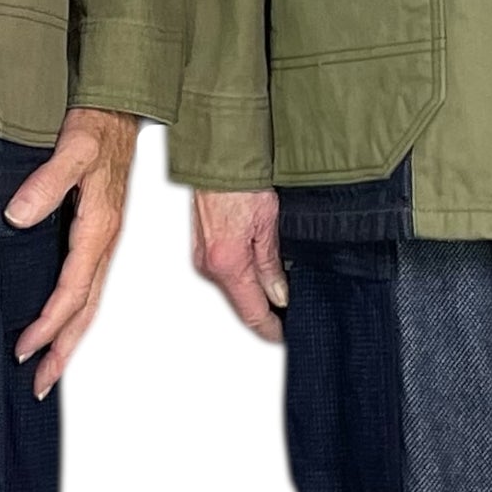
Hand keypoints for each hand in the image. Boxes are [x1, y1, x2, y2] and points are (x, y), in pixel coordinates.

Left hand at [4, 107, 138, 398]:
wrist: (121, 102)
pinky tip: (60, 314)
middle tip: (41, 383)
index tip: (25, 349)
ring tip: (50, 365)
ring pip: (90, 298)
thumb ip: (48, 182)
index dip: (49, 324)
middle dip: (65, 349)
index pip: (73, 290)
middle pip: (88, 308)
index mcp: (101, 227)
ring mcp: (105, 235)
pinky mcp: (100, 227)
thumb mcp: (74, 145)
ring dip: (71, 334)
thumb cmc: (101, 121)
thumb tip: (18, 217)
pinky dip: (75, 307)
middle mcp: (106, 238)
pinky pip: (89, 280)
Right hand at [192, 188, 285, 342]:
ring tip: (279, 281)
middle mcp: (209, 265)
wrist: (215, 157)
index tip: (286, 334)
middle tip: (290, 306)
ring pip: (233, 287)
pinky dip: (242, 274)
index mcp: (228, 264)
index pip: (252, 314)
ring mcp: (202, 256)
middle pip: (241, 302)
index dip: (272, 329)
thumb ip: (271, 265)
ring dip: (254, 289)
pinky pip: (224, 271)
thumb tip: (279, 295)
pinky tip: (259, 264)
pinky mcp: (200, 246)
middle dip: (266, 308)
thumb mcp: (267, 224)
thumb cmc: (239, 181)